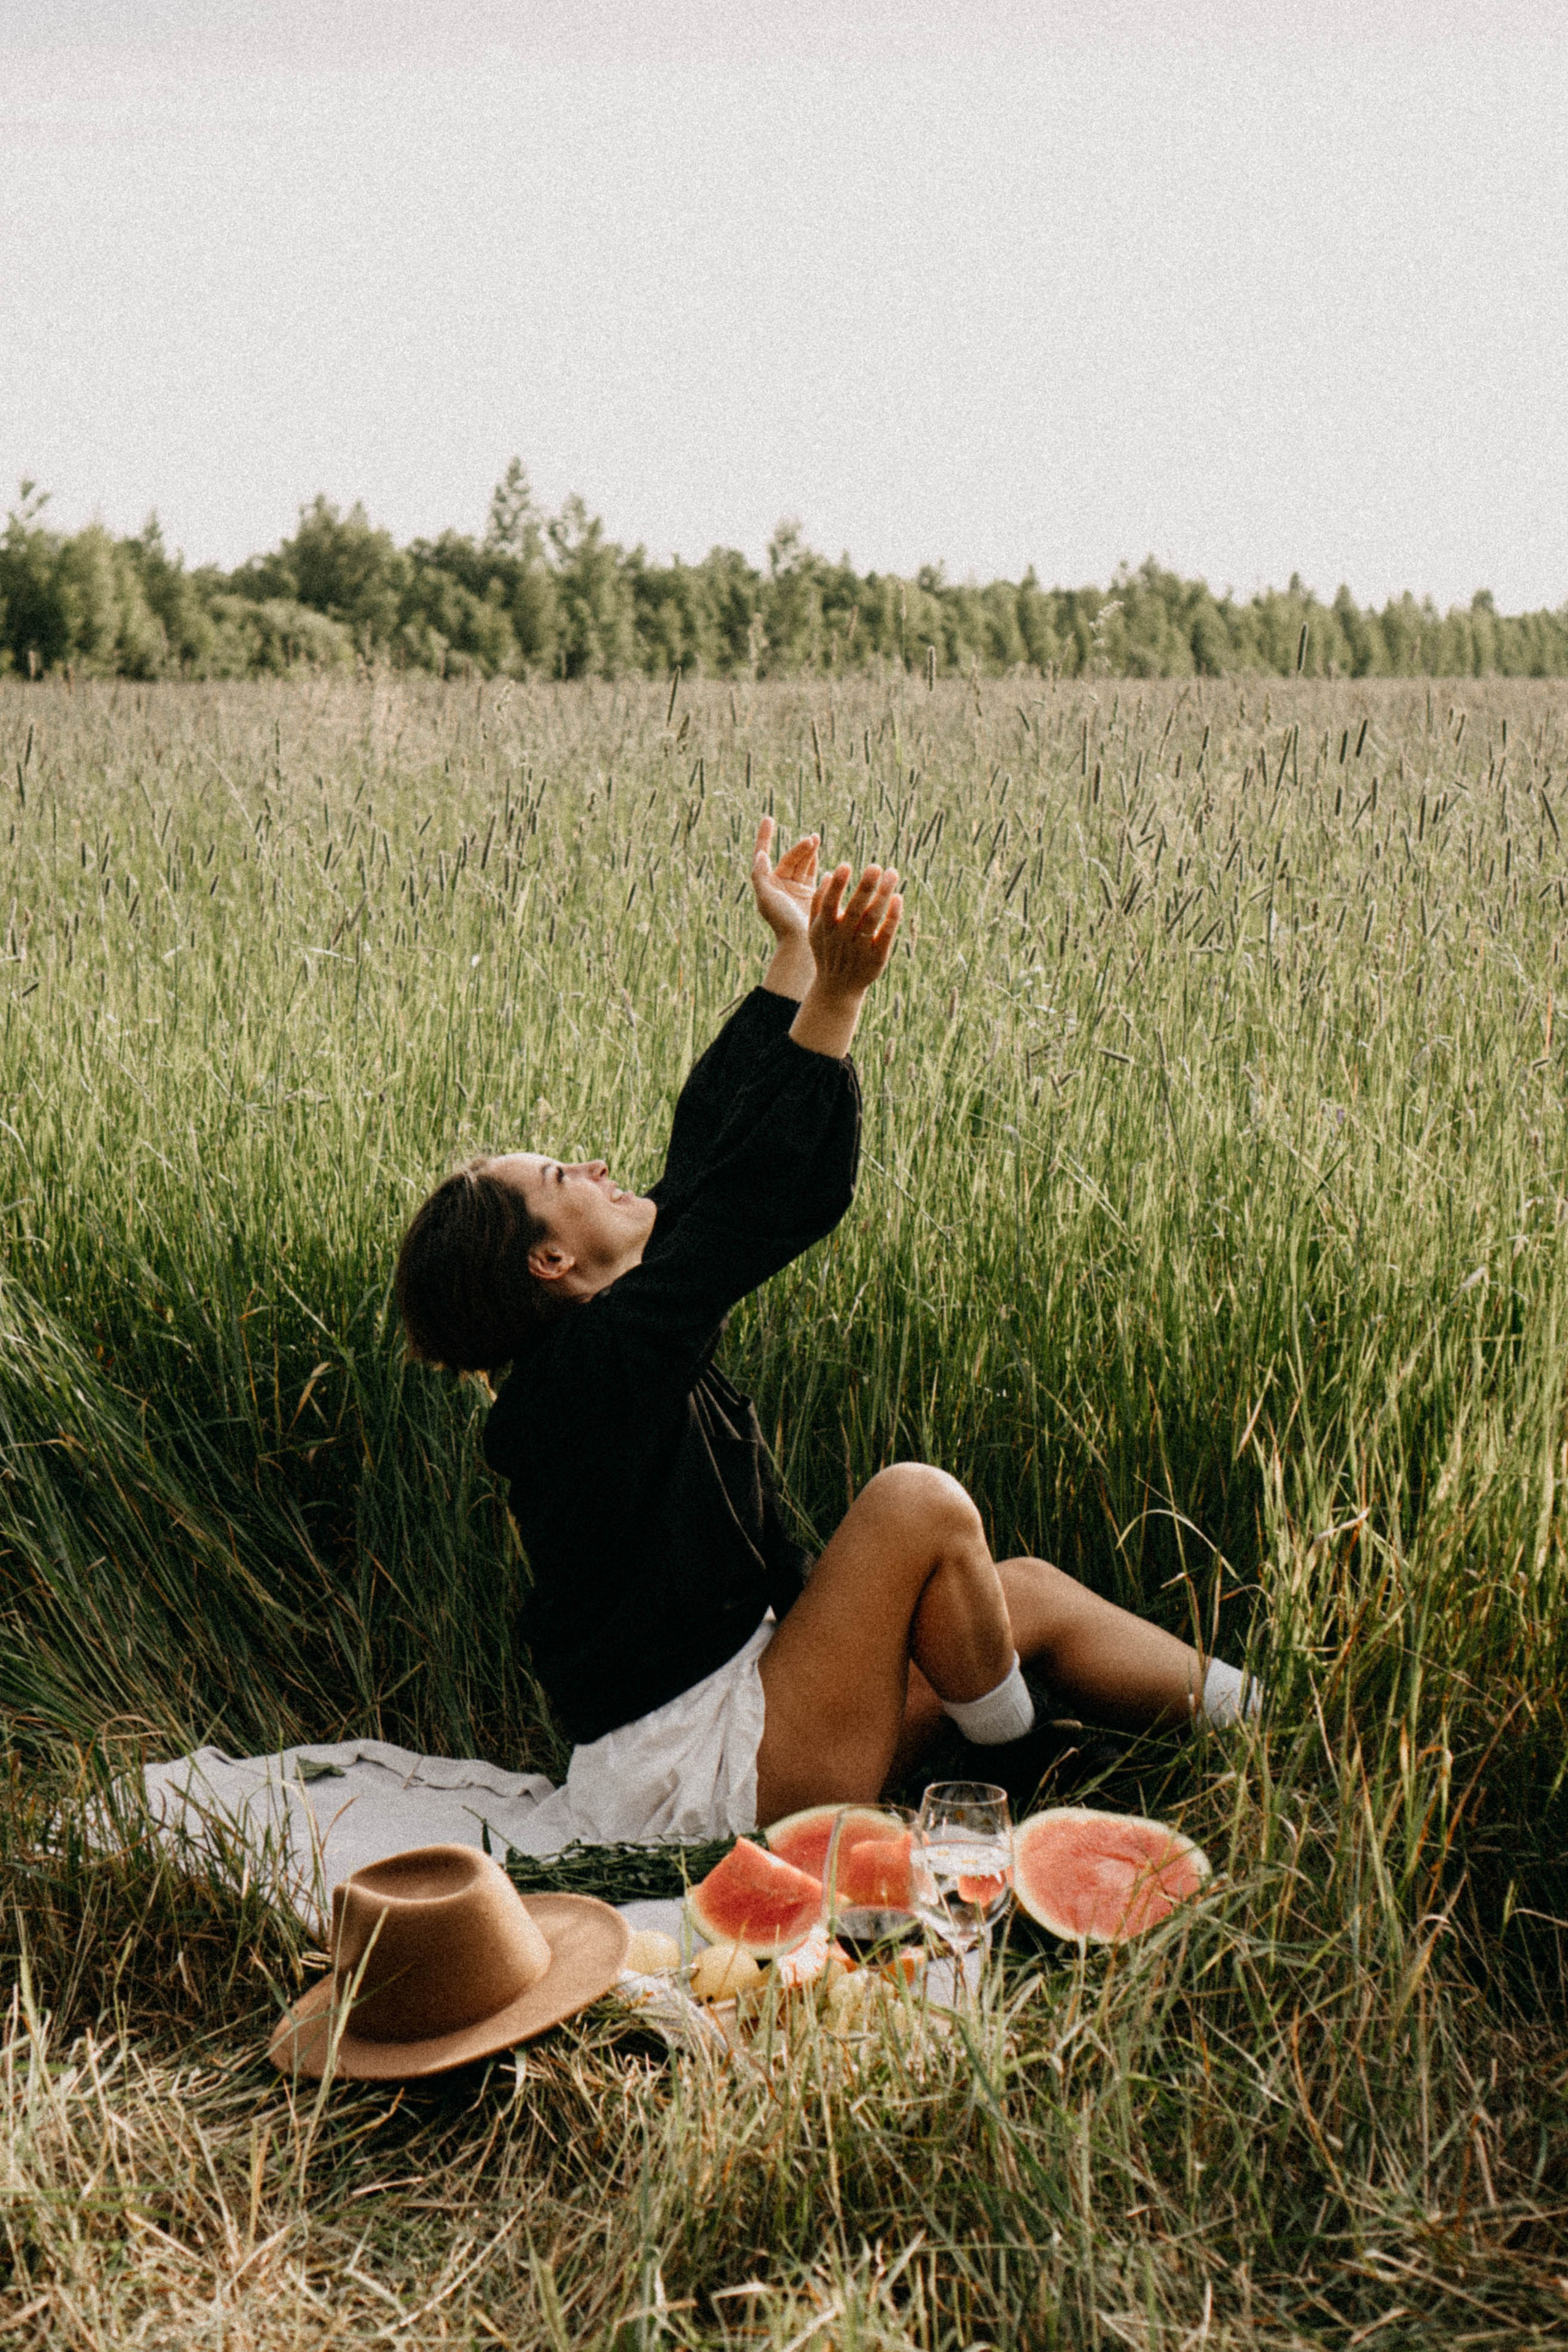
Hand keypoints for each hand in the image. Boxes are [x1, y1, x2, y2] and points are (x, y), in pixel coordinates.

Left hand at [751, 816, 819, 941]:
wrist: (801, 941)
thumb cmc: (780, 922)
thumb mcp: (765, 898)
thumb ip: (759, 876)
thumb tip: (759, 854)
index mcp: (766, 884)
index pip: (763, 855)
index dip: (764, 837)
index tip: (768, 819)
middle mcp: (779, 885)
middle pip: (788, 858)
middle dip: (799, 848)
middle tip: (812, 840)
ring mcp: (795, 888)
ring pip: (801, 862)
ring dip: (807, 850)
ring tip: (815, 838)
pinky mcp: (809, 892)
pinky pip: (811, 871)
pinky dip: (814, 860)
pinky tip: (819, 852)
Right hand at [807, 861, 902, 996]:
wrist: (837, 988)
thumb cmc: (826, 951)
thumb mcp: (814, 929)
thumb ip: (817, 902)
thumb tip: (829, 874)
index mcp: (825, 928)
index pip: (829, 903)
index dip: (837, 886)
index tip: (845, 865)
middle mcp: (842, 937)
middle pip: (855, 909)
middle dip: (865, 887)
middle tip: (876, 866)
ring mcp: (860, 948)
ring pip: (873, 919)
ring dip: (883, 895)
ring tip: (892, 873)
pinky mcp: (877, 957)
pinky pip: (886, 934)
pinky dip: (892, 917)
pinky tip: (898, 898)